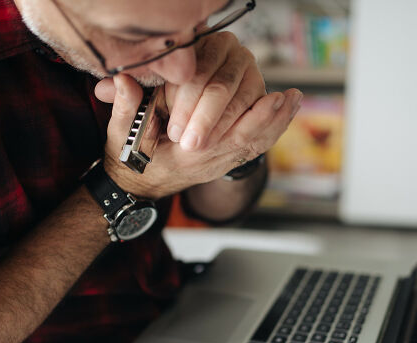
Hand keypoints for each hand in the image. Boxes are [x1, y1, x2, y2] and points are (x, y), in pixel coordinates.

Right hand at [94, 32, 301, 199]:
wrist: (135, 187)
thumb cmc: (128, 159)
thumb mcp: (121, 133)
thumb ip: (125, 108)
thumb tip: (122, 80)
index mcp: (187, 157)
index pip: (225, 138)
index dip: (251, 119)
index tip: (270, 98)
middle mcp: (209, 163)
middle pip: (249, 142)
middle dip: (272, 119)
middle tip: (291, 97)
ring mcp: (218, 164)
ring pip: (254, 145)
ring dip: (277, 124)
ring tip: (295, 100)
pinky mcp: (222, 161)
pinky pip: (252, 147)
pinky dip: (269, 130)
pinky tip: (283, 113)